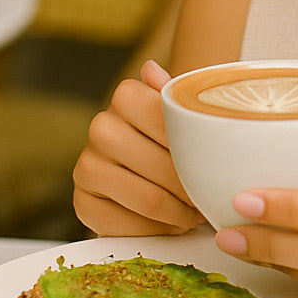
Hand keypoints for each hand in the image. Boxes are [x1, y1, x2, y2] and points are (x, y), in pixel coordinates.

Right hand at [73, 60, 204, 235]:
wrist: (144, 167)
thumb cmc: (173, 134)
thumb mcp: (181, 110)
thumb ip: (174, 93)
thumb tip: (150, 68)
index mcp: (126, 96)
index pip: (167, 122)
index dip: (196, 149)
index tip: (216, 165)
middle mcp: (100, 127)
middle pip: (158, 164)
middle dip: (190, 187)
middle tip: (211, 198)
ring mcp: (86, 165)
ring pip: (144, 196)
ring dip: (177, 212)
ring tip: (197, 214)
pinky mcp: (81, 202)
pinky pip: (123, 224)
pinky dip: (155, 229)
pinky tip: (173, 224)